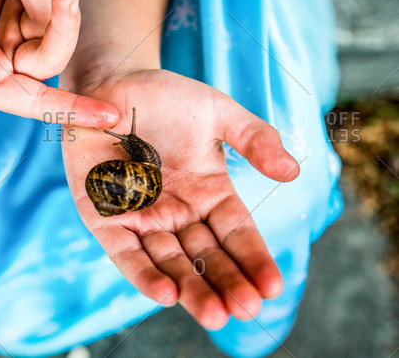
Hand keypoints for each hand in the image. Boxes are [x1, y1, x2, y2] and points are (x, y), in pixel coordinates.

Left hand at [61, 69, 299, 329]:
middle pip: (206, 256)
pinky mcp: (105, 216)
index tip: (272, 286)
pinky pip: (126, 251)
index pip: (236, 233)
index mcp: (208, 192)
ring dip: (191, 289)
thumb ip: (254, 139)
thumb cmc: (165, 98)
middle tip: (245, 309)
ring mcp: (141, 216)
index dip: (254, 259)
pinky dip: (143, 273)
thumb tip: (293, 172)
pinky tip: (167, 294)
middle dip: (226, 284)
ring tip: (215, 315)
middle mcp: (177, 211)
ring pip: (170, 261)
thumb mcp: (217, 113)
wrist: (111, 84)